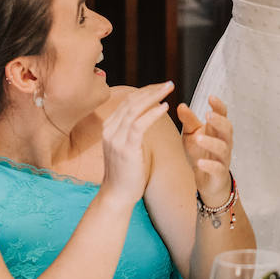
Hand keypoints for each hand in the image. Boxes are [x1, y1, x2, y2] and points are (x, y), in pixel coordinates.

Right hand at [99, 82, 173, 208]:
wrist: (117, 196)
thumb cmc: (127, 173)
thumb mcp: (127, 146)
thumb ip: (132, 130)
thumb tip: (147, 116)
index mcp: (109, 127)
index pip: (128, 102)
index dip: (145, 91)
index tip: (161, 86)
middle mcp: (109, 129)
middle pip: (131, 101)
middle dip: (151, 90)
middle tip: (169, 83)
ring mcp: (115, 138)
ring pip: (135, 109)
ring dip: (154, 97)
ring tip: (170, 89)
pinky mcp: (125, 148)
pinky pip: (139, 125)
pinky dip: (152, 114)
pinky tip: (164, 107)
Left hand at [179, 96, 233, 206]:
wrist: (206, 179)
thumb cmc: (200, 152)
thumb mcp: (191, 134)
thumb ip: (188, 121)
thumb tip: (181, 105)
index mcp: (217, 130)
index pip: (223, 114)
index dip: (219, 106)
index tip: (211, 97)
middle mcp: (224, 142)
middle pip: (227, 129)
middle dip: (219, 121)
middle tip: (208, 115)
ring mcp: (223, 158)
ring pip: (223, 148)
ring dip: (211, 142)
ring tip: (198, 138)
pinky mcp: (219, 173)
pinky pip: (218, 168)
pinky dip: (209, 165)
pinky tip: (200, 162)